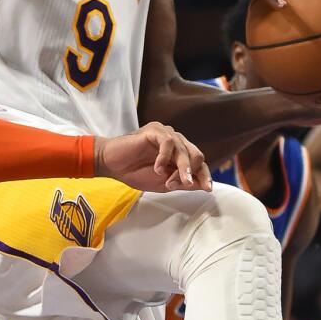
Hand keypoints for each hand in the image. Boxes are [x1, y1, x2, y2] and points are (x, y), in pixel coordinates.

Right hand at [95, 122, 211, 192]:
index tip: (208, 189)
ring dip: (179, 168)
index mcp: (179, 153)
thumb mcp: (163, 184)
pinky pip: (168, 142)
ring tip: (167, 181)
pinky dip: (165, 158)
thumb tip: (204, 186)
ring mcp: (166, 133)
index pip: (198, 163)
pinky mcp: (155, 130)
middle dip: (189, 173)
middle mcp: (176, 141)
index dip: (204, 175)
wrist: (112, 165)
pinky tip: (157, 168)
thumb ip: (182, 183)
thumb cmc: (135, 173)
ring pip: (184, 150)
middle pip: (196, 155)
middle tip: (177, 185)